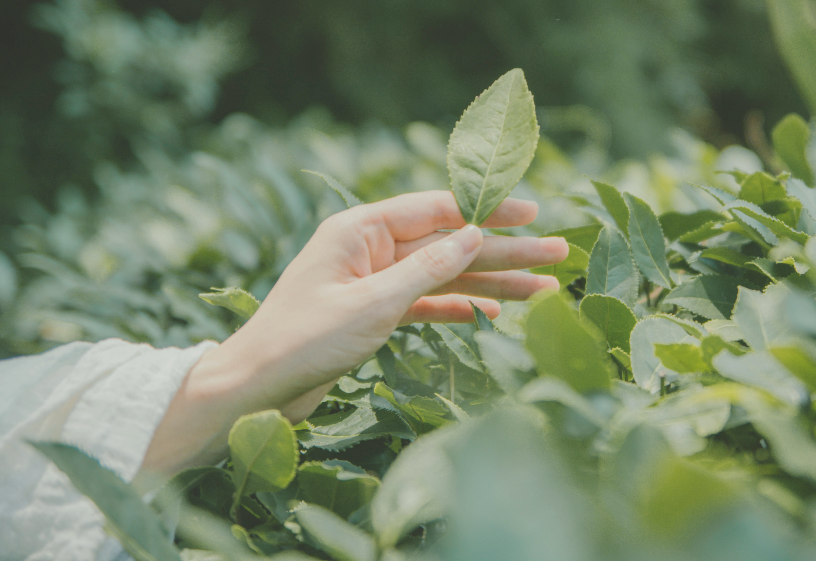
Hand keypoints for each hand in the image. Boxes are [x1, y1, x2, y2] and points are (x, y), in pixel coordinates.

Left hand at [141, 191, 567, 474]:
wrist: (257, 389)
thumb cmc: (304, 340)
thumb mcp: (373, 303)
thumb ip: (427, 269)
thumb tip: (475, 235)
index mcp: (361, 229)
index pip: (438, 210)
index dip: (489, 212)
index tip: (533, 214)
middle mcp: (370, 249)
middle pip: (450, 244)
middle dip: (504, 251)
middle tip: (558, 254)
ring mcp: (374, 281)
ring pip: (445, 276)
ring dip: (492, 282)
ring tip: (544, 287)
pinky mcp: (375, 313)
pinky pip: (427, 304)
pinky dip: (460, 307)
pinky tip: (497, 311)